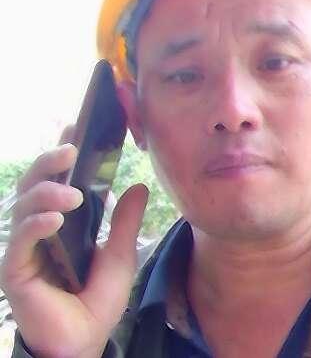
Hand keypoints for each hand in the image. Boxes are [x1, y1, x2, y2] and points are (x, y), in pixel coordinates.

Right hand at [0, 127, 147, 357]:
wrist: (86, 338)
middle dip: (49, 163)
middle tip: (70, 149)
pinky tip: (55, 221)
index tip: (73, 128)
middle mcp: (42, 227)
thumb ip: (126, 221)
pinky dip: (36, 226)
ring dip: (47, 194)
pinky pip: (21, 241)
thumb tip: (139, 186)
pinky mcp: (17, 269)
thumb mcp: (121, 252)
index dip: (61, 153)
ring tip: (70, 194)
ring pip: (25, 206)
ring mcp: (27, 247)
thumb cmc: (98, 296)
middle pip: (35, 184)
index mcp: (65, 220)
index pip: (58, 178)